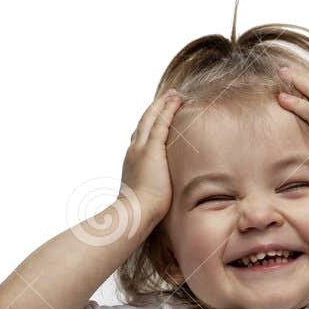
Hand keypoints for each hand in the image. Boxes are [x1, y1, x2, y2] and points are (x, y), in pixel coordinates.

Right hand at [120, 91, 183, 226]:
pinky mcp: (152, 150)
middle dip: (155, 109)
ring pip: (151, 119)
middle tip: (167, 97)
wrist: (134, 213)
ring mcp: (141, 149)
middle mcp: (134, 151)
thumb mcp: (143, 198)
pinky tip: (176, 101)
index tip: (157, 116)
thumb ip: (150, 192)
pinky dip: (168, 109)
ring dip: (162, 104)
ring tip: (174, 94)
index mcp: (131, 162)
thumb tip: (158, 202)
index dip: (148, 125)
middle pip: (144, 123)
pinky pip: (161, 123)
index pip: (140, 138)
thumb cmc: (139, 213)